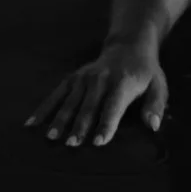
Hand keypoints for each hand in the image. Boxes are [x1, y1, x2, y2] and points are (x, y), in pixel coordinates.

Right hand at [26, 44, 167, 147]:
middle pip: (89, 105)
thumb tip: (153, 127)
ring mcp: (84, 77)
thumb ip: (155, 106)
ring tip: (51, 137)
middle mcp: (101, 78)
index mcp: (124, 81)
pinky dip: (43, 108)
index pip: (114, 105)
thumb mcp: (158, 86)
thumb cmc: (145, 73)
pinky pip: (55, 94)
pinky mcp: (72, 78)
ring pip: (70, 101)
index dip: (107, 123)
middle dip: (80, 125)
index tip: (99, 142)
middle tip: (72, 145)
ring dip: (60, 119)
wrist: (128, 46)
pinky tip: (31, 124)